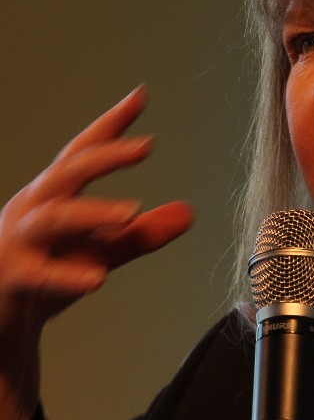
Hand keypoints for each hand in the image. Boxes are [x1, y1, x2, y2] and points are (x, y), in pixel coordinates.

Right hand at [0, 85, 193, 419]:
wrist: (1, 323)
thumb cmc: (45, 275)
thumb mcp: (100, 251)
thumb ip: (140, 233)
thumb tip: (189, 212)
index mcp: (52, 195)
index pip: (81, 152)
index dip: (109, 125)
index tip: (140, 95)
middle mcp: (32, 209)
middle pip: (66, 172)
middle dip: (103, 156)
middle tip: (144, 147)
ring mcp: (18, 242)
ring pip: (53, 218)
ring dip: (91, 212)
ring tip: (130, 213)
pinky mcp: (12, 278)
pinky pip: (38, 275)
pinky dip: (65, 276)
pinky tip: (96, 280)